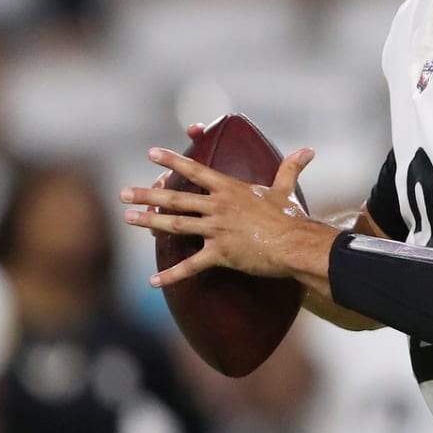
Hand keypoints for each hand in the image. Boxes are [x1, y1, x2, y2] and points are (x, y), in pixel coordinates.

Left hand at [121, 144, 325, 287]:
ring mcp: (216, 230)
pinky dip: (171, 275)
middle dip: (147, 195)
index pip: (195, 171)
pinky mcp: (220, 254)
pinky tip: (153, 281)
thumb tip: (309, 151)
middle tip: (124, 194)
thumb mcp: (286, 190)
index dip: (172, 161)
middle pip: (176, 199)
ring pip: (175, 225)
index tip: (151, 154)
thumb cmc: (291, 217)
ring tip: (128, 219)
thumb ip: (291, 169)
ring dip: (149, 222)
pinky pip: (190, 266)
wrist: (295, 244)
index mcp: (230, 189)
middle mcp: (218, 207)